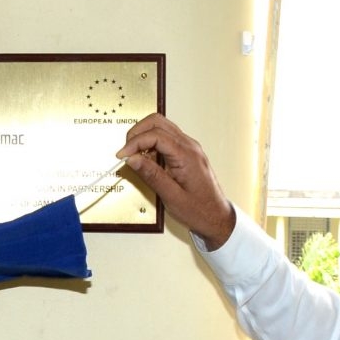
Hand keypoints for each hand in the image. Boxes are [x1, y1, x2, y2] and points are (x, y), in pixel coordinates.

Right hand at [117, 113, 237, 249]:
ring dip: (144, 137)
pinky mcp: (186, 152)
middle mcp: (190, 146)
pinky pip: (166, 138)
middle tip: (126, 152)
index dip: (134, 142)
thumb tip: (132, 159)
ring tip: (136, 157)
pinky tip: (148, 161)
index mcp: (187, 155)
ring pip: (161, 127)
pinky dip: (152, 144)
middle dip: (137, 133)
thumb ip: (151, 175)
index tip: (122, 155)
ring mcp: (189, 147)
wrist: (217, 217)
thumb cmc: (200, 210)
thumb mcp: (171, 196)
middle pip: (157, 122)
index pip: (155, 135)